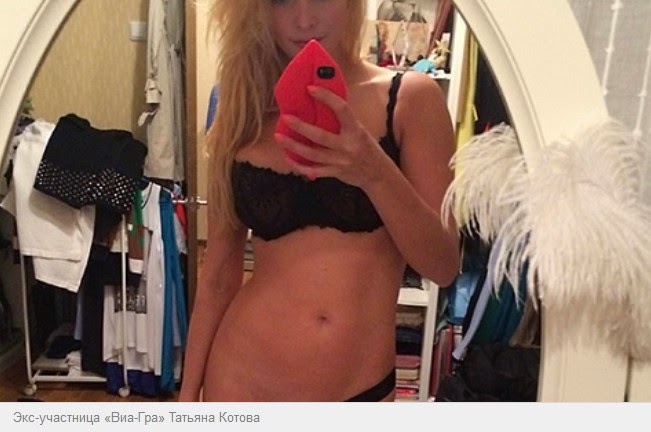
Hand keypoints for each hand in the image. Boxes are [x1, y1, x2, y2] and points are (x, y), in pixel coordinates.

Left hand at [274, 85, 390, 187]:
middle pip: (320, 136)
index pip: (341, 109)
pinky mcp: (335, 173)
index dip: (326, 97)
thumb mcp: (359, 131)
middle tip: (286, 117)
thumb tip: (322, 103)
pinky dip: (299, 166)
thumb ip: (343, 121)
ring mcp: (341, 161)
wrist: (378, 174)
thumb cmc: (366, 147)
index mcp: (355, 130)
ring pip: (312, 154)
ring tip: (279, 137)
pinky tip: (288, 158)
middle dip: (301, 127)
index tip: (310, 88)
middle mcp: (348, 146)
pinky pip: (313, 171)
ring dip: (293, 146)